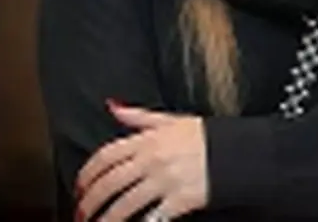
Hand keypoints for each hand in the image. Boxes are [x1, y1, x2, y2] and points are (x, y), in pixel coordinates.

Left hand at [75, 100, 208, 220]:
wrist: (238, 152)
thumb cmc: (206, 137)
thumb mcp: (172, 120)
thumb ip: (138, 116)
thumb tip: (112, 106)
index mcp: (148, 140)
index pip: (106, 156)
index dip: (87, 174)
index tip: (79, 188)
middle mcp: (152, 160)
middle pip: (110, 183)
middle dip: (90, 201)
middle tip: (82, 213)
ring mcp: (165, 181)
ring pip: (125, 204)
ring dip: (107, 219)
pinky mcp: (180, 200)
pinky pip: (153, 217)